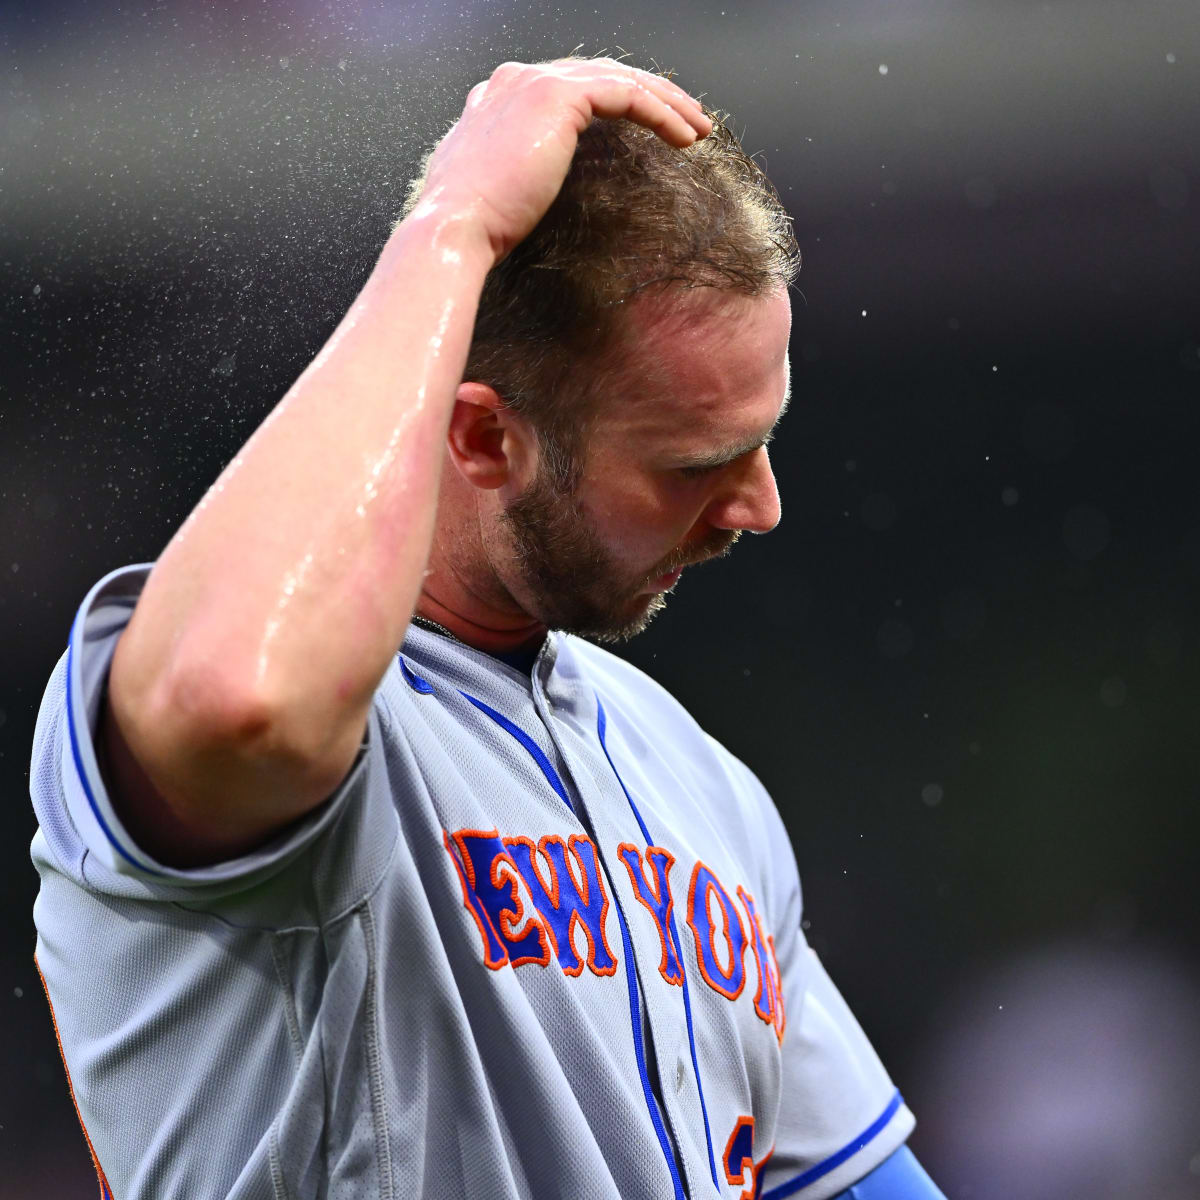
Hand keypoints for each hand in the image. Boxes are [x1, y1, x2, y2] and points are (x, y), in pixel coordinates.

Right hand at [411, 58, 711, 264]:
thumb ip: (515, 172)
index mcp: (497, 98)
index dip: (616, 102)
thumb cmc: (472, 229)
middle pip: (601, 75)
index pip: (572, 87)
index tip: (650, 128)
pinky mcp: (557, 96)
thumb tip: (531, 187)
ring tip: (699, 128)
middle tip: (689, 121)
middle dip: (651, 95)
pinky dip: (661, 113)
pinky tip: (685, 137)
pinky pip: (626, 95)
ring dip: (667, 102)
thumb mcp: (495, 192)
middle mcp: (514, 79)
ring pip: (620, 79)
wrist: (454, 229)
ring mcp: (534, 82)